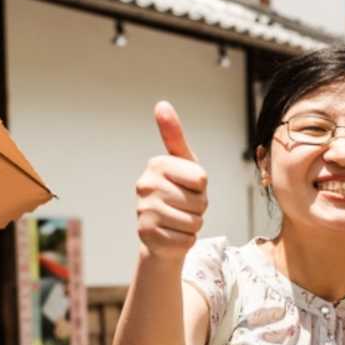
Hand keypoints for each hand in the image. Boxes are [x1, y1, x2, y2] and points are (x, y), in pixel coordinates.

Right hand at [135, 101, 206, 259]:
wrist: (163, 234)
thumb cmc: (178, 193)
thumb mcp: (183, 163)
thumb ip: (174, 135)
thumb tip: (161, 104)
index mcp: (156, 164)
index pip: (201, 179)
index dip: (201, 187)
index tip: (187, 187)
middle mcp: (145, 186)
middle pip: (199, 201)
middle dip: (198, 208)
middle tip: (183, 207)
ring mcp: (143, 212)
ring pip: (194, 221)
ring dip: (193, 224)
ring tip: (178, 220)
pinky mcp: (147, 236)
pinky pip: (187, 239)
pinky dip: (186, 240)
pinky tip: (172, 235)